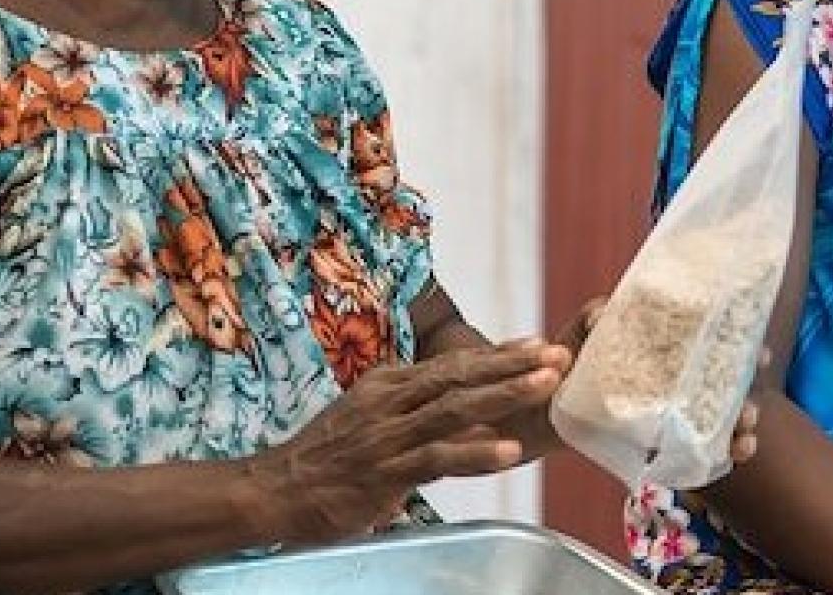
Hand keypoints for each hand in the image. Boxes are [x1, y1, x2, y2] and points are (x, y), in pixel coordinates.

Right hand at [248, 339, 564, 545]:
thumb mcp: (365, 418)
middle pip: (460, 375)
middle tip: (557, 355)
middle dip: (513, 365)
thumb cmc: (323, 458)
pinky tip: (509, 451)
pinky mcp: (386, 471)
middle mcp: (389, 401)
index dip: (497, 354)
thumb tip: (452, 407)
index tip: (535, 344)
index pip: (451, 364)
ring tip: (545, 385)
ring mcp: (388, 435)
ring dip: (505, 394)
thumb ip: (407, 410)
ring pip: (456, 408)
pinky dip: (476, 453)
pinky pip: (439, 458)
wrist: (275, 488)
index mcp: (386, 384)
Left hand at [559, 295, 763, 463]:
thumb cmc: (568, 360)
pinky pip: (695, 451)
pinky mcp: (659, 442)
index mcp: (665, 349)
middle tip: (750, 410)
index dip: (741, 349)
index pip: (712, 346)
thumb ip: (592, 321)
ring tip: (744, 441)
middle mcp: (676, 380)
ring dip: (739, 431)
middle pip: (725, 387)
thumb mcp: (581, 334)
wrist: (543, 401)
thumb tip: (603, 315)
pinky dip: (718, 456)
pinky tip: (731, 457)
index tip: (761, 355)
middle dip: (747, 398)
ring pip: (718, 421)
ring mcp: (671, 412)